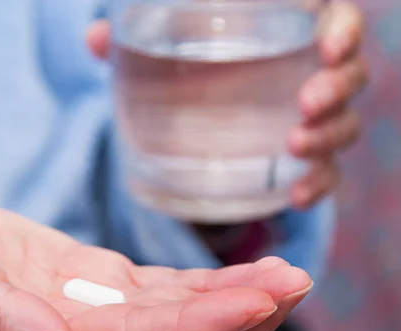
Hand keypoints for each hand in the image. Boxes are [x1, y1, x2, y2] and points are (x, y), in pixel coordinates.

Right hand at [0, 198, 311, 330]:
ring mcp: (81, 311)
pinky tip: (237, 277)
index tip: (257, 304)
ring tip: (286, 277)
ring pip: (165, 311)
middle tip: (296, 282)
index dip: (193, 327)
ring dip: (225, 297)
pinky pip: (150, 288)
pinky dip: (195, 283)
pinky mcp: (85, 282)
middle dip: (231, 312)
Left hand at [87, 0, 367, 208]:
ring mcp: (309, 119)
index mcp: (285, 32)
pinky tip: (297, 196)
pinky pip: (326, 172)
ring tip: (294, 146)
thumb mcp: (162, 52)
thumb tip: (97, 37)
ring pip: (344, 123)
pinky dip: (319, 183)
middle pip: (348, 73)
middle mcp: (306, 73)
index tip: (326, 43)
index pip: (331, 19)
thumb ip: (136, 40)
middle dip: (337, 86)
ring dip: (330, 135)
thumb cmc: (189, 71)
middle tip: (306, 103)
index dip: (341, 28)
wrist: (196, 118)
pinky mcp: (302, 158)